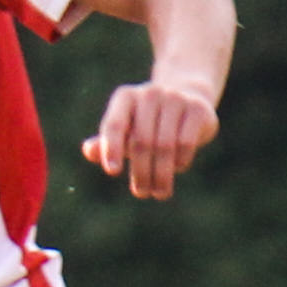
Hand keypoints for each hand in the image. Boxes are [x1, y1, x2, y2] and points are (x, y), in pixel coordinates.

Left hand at [82, 83, 217, 200]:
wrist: (188, 95)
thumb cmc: (147, 119)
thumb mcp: (126, 128)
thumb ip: (106, 142)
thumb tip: (88, 150)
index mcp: (125, 97)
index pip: (114, 125)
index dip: (111, 148)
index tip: (113, 171)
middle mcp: (150, 94)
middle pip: (141, 141)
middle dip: (140, 172)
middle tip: (141, 193)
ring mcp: (175, 98)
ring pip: (165, 145)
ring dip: (161, 175)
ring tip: (159, 193)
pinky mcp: (198, 109)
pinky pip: (186, 143)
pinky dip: (180, 162)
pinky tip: (177, 169)